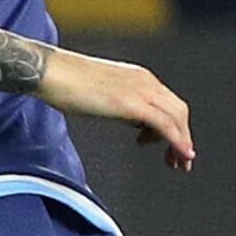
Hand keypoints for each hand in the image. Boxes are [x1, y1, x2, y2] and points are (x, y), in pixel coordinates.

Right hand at [37, 48, 196, 169]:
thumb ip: (121, 105)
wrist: (52, 72)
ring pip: (177, 119)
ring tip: (177, 163)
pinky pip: (165, 125)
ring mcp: (141, 91)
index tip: (170, 146)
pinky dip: (178, 141)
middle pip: (179, 111)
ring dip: (182, 143)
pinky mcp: (133, 104)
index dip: (176, 126)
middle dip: (183, 137)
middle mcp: (146, 82)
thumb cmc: (68, 82)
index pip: (169, 103)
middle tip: (179, 159)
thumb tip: (130, 120)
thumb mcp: (104, 93)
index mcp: (140, 77)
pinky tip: (181, 155)